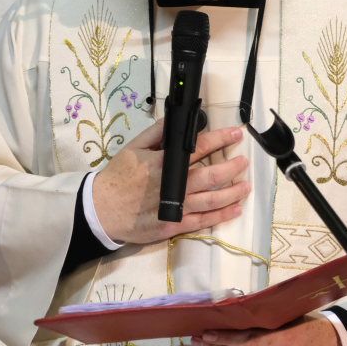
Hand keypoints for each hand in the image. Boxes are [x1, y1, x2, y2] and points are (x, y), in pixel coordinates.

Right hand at [91, 120, 249, 244]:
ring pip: (212, 200)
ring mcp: (176, 208)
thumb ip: (157, 132)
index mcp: (164, 163)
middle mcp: (173, 185)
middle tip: (244, 161)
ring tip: (246, 185)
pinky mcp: (174, 226)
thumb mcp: (133, 147)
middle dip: (232, 167)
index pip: (198, 148)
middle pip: (211, 176)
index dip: (220, 139)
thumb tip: (177, 119)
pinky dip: (221, 215)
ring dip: (233, 192)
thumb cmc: (118, 176)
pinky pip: (203, 221)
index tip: (236, 133)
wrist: (101, 210)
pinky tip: (234, 209)